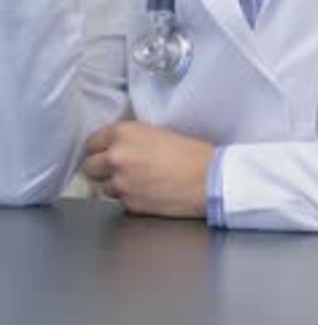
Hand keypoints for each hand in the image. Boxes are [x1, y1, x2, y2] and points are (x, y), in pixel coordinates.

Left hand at [83, 121, 214, 217]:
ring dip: (116, 185)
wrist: (207, 178)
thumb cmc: (189, 152)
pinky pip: (121, 202)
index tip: (106, 152)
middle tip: (119, 168)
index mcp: (122, 133)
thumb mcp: (155, 132)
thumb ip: (130, 139)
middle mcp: (115, 157)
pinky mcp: (129, 205)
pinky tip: (149, 192)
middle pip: (89, 167)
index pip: (91, 142)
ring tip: (139, 181)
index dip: (100, 148)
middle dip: (101, 169)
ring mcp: (120, 183)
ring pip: (104, 187)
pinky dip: (130, 198)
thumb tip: (116, 148)